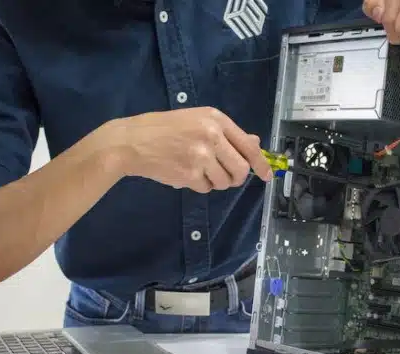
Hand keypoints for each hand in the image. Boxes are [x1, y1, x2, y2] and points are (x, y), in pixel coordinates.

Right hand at [101, 107, 272, 192]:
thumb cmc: (165, 129)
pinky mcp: (189, 174)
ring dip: (214, 181)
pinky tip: (184, 172)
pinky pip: (206, 188)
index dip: (261, 164)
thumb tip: (255, 143)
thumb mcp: (198, 121)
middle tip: (225, 176)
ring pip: (224, 182)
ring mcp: (201, 156)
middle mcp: (211, 135)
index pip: (248, 146)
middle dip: (235, 178)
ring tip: (197, 169)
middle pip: (241, 169)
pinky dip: (199, 185)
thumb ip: (227, 134)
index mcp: (215, 119)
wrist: (132, 141)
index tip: (267, 176)